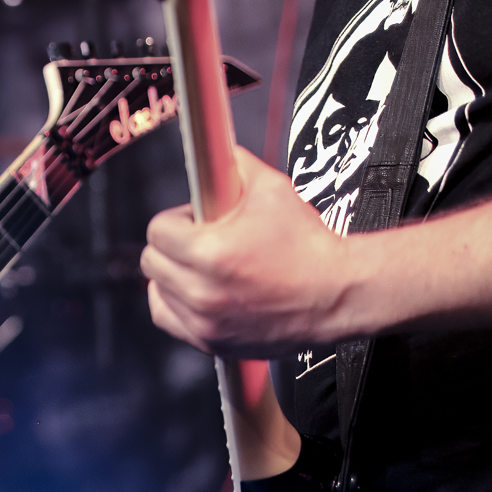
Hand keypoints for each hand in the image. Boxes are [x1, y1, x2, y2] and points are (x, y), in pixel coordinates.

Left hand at [142, 148, 357, 356]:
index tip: (196, 219)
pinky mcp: (211, 342)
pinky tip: (198, 292)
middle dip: (173, 246)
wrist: (338, 294)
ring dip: (172, 275)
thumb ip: (234, 164)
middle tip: (200, 240)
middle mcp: (201, 291)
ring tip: (201, 267)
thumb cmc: (308, 243)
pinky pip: (168, 319)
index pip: (158, 230)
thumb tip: (213, 149)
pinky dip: (176, 305)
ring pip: (157, 291)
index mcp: (209, 252)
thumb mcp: (273, 189)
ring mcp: (205, 321)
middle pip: (152, 261)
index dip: (178, 220)